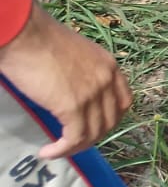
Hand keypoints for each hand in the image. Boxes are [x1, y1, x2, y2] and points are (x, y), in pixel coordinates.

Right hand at [0, 0, 132, 158]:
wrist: (25, 34)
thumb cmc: (40, 40)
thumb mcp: (74, 55)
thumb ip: (81, 73)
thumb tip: (71, 91)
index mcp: (109, 65)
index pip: (123, 101)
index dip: (111, 119)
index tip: (94, 127)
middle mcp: (106, 80)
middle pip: (110, 120)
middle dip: (93, 136)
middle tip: (72, 142)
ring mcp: (92, 93)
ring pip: (93, 133)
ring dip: (75, 147)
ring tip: (56, 150)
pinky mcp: (73, 106)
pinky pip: (75, 138)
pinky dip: (62, 150)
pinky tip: (47, 152)